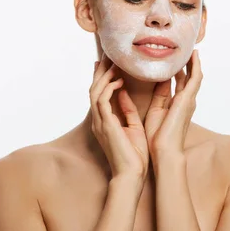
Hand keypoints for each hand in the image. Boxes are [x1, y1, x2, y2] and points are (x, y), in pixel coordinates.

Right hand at [90, 54, 149, 180]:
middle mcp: (99, 120)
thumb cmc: (135, 155)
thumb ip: (127, 109)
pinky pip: (101, 101)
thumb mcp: (133, 126)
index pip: (100, 94)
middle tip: (108, 56)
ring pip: (95, 92)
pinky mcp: (105, 125)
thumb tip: (123, 92)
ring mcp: (100, 122)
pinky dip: (108, 88)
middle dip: (100, 72)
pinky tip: (117, 81)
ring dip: (104, 76)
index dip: (103, 77)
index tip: (109, 63)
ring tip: (113, 64)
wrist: (133, 174)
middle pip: (94, 89)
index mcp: (105, 121)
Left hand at [144, 50, 202, 160]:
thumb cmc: (158, 137)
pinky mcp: (189, 99)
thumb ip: (158, 94)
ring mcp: (189, 99)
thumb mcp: (155, 110)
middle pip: (189, 76)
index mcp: (177, 104)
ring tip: (190, 47)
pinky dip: (195, 66)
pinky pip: (195, 78)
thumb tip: (158, 79)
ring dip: (193, 61)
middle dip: (187, 62)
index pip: (179, 81)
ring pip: (194, 75)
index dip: (177, 69)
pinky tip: (193, 55)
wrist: (164, 150)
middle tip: (184, 47)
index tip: (172, 56)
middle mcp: (186, 100)